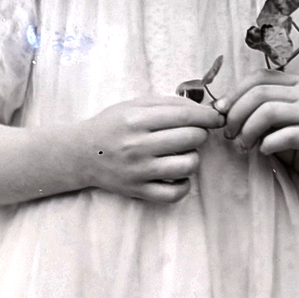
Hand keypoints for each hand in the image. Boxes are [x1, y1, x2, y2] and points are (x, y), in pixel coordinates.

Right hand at [80, 97, 222, 203]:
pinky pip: (175, 193)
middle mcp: (138, 145)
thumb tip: (205, 110)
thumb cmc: (113, 125)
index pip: (186, 116)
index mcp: (137, 119)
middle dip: (198, 134)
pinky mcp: (138, 190)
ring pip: (188, 165)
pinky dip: (184, 185)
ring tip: (182, 154)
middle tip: (190, 134)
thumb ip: (169, 104)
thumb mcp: (135, 105)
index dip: (208, 117)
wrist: (82, 153)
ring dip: (193, 158)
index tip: (216, 118)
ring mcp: (139, 171)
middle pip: (191, 139)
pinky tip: (178, 175)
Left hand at [220, 72, 298, 188]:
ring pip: (268, 112)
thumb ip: (254, 110)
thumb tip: (219, 108)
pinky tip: (264, 151)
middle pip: (259, 94)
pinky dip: (267, 144)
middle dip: (236, 115)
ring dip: (248, 131)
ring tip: (243, 146)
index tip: (220, 112)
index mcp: (295, 83)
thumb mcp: (274, 122)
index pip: (258, 77)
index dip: (234, 93)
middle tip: (229, 134)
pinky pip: (284, 135)